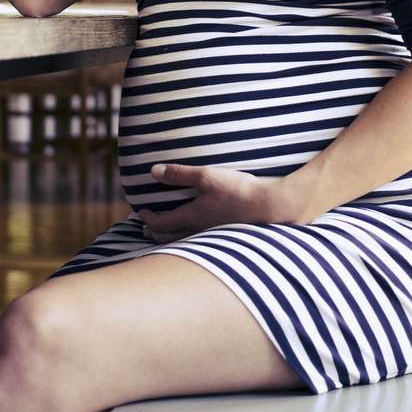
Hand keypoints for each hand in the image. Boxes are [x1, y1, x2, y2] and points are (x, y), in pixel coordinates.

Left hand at [138, 163, 291, 243]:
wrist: (270, 208)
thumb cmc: (238, 192)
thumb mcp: (207, 177)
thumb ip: (180, 174)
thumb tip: (154, 171)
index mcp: (192, 216)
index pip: (162, 222)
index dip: (149, 218)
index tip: (141, 213)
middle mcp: (200, 230)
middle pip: (172, 236)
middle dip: (158, 233)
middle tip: (147, 232)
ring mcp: (214, 235)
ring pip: (187, 239)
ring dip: (174, 237)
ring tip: (168, 235)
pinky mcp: (228, 234)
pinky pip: (203, 239)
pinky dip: (192, 237)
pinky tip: (200, 231)